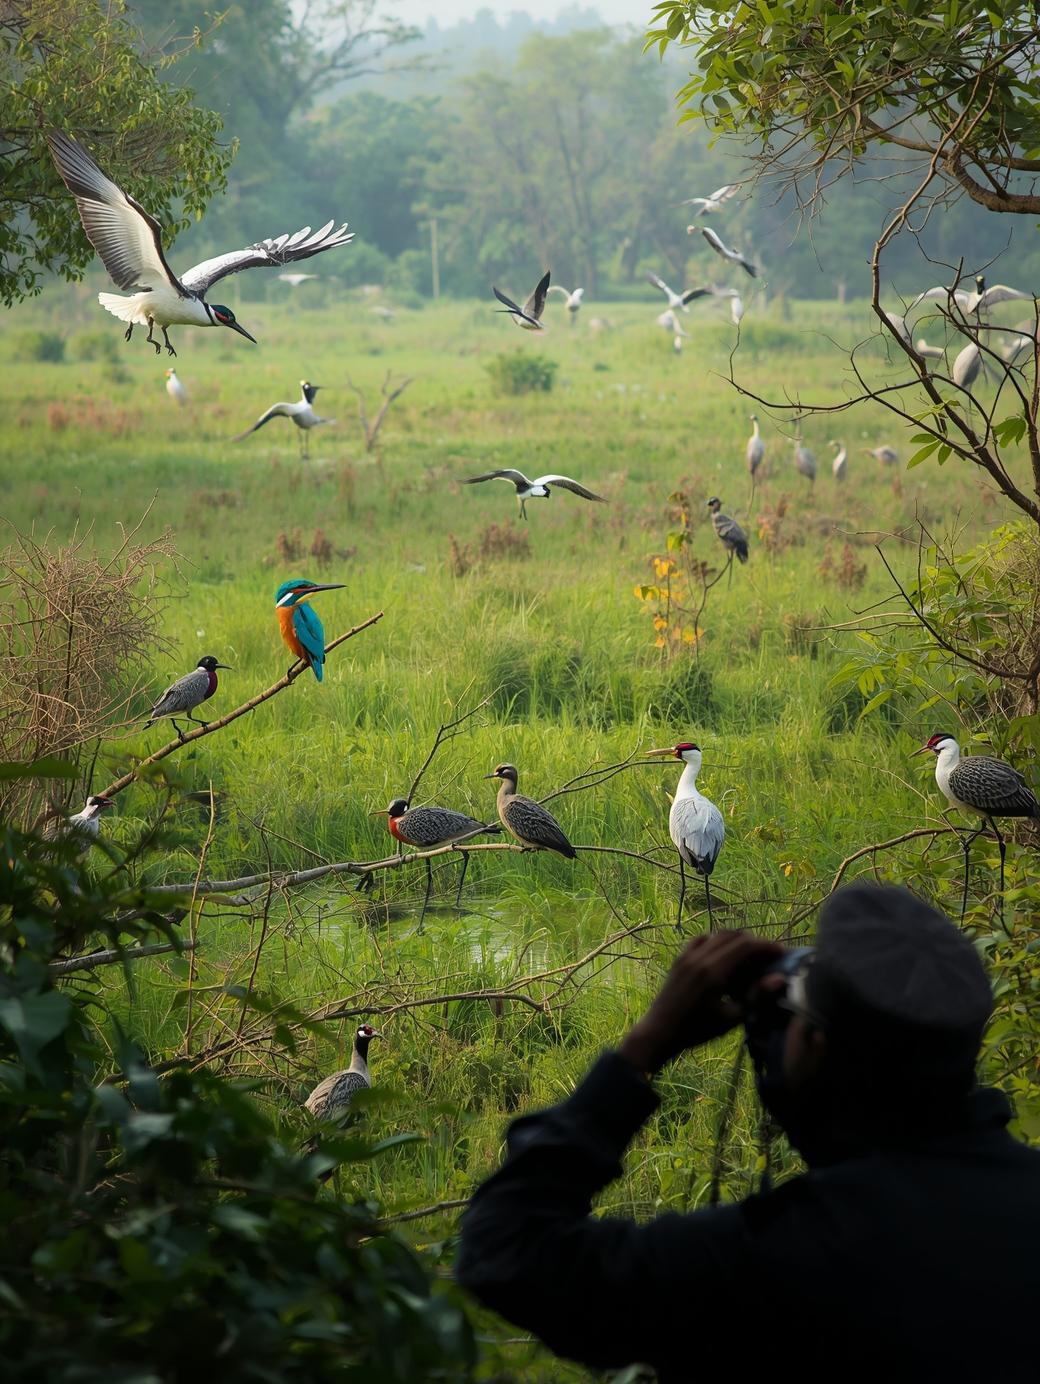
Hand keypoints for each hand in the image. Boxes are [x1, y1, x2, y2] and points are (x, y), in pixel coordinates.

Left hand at [618, 931, 784, 1076]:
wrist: (660, 1032)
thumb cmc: (697, 1031)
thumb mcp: (731, 1018)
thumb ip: (756, 997)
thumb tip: (779, 979)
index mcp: (714, 972)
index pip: (746, 946)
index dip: (767, 946)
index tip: (782, 953)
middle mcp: (700, 957)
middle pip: (735, 937)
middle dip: (755, 943)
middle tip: (770, 956)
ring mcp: (688, 955)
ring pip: (718, 935)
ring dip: (737, 940)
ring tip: (751, 956)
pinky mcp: (680, 958)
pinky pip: (702, 939)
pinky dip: (717, 941)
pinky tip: (724, 955)